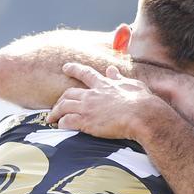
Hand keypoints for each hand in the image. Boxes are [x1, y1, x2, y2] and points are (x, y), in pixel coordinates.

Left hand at [47, 63, 168, 140]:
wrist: (143, 116)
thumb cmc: (142, 102)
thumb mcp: (132, 85)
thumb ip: (119, 78)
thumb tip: (111, 70)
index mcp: (104, 85)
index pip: (85, 73)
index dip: (74, 69)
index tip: (65, 67)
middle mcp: (93, 94)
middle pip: (68, 93)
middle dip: (59, 99)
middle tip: (55, 105)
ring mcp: (88, 108)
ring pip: (63, 106)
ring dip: (55, 112)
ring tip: (51, 119)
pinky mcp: (87, 122)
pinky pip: (67, 121)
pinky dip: (61, 123)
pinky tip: (59, 126)